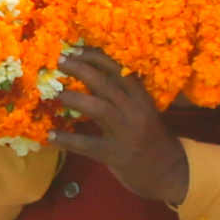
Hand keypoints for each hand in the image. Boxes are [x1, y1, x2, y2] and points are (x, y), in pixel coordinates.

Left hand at [48, 48, 189, 206]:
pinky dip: (68, 140)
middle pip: (106, 83)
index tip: (75, 49)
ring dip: (74, 98)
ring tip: (55, 92)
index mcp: (142, 97)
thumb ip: (121, 96)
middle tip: (60, 60)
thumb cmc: (150, 138)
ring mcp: (126, 133)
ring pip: (98, 108)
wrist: (169, 171)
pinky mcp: (115, 154)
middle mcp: (135, 111)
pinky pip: (88, 145)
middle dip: (81, 69)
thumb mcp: (141, 111)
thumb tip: (88, 76)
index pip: (118, 69)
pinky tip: (50, 136)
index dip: (95, 57)